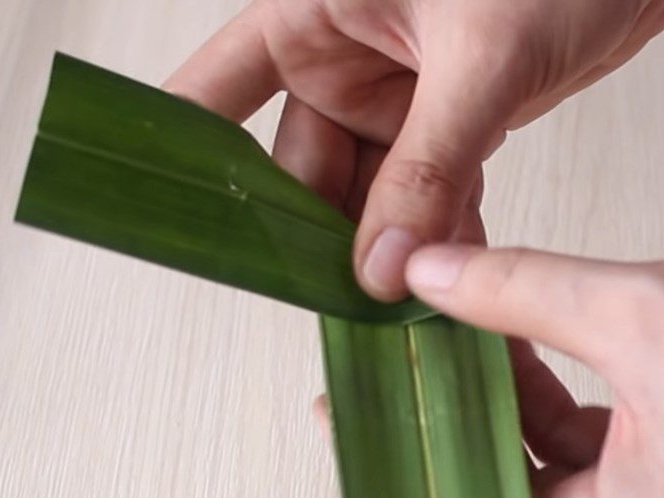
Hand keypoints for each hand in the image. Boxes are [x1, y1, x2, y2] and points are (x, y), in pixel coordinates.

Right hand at [165, 0, 663, 299]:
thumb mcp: (482, 58)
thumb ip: (429, 165)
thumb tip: (381, 262)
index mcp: (313, 12)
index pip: (219, 91)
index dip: (195, 158)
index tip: (182, 225)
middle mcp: (341, 57)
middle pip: (301, 168)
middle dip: (320, 233)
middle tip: (331, 297)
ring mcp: (393, 95)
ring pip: (367, 191)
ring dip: (384, 244)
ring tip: (393, 302)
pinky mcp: (444, 123)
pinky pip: (426, 191)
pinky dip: (437, 232)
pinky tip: (445, 273)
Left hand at [397, 245, 663, 497]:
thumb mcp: (642, 309)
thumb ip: (520, 291)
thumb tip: (428, 273)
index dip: (421, 460)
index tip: (367, 418)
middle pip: (509, 497)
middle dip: (461, 424)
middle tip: (407, 371)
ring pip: (547, 473)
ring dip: (506, 407)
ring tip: (458, 345)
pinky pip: (588, 456)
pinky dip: (552, 406)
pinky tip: (522, 351)